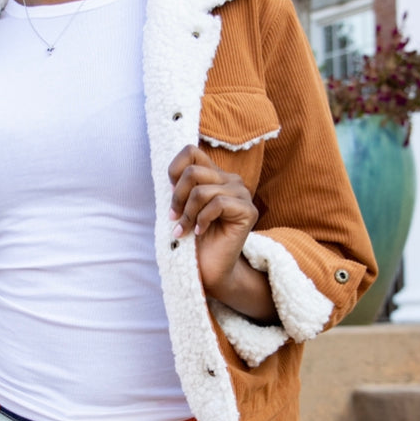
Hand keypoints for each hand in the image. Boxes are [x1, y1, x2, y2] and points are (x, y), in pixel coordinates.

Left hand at [168, 145, 276, 323]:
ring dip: (187, 213)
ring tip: (183, 229)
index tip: (171, 195)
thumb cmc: (193, 237)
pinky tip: (200, 232)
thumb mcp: (181, 205)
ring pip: (202, 190)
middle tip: (173, 218)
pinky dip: (202, 219)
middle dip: (177, 197)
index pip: (191, 152)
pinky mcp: (248, 210)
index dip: (175, 170)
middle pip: (193, 172)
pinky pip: (217, 204)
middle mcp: (230, 180)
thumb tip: (173, 173)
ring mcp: (242, 194)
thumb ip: (180, 184)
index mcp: (214, 174)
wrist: (209, 268)